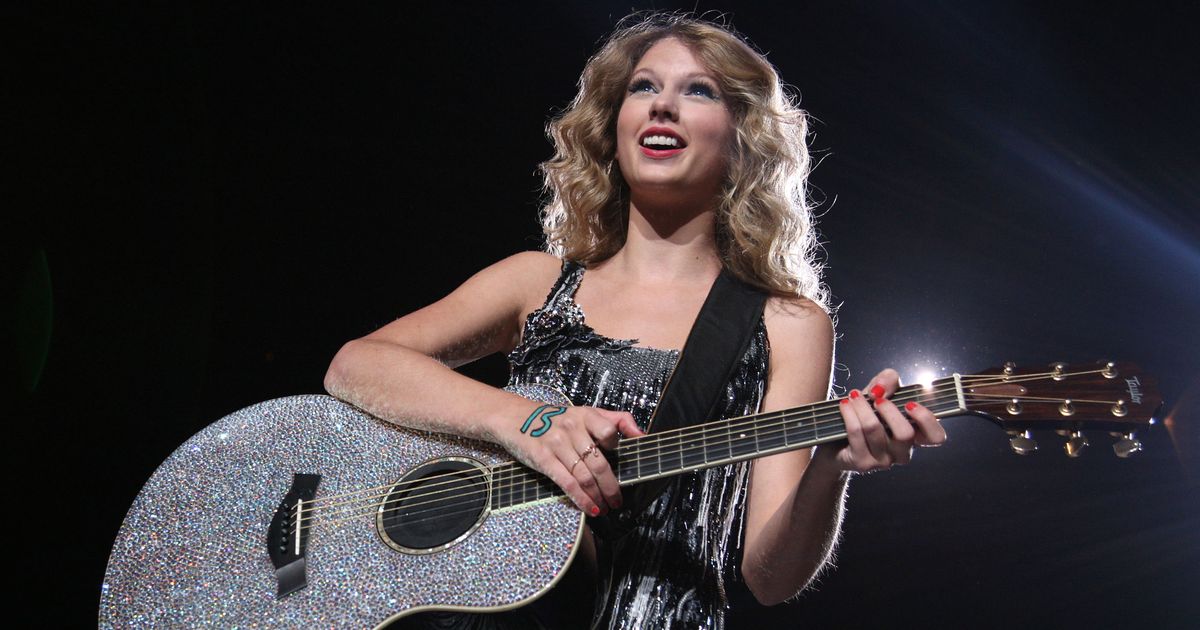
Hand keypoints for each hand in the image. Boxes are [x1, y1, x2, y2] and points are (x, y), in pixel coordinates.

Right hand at [504, 404, 643, 515]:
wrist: (516, 418)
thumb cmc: (556, 419)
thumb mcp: (585, 412)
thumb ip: (615, 419)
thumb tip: (641, 435)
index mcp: (585, 415)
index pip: (608, 431)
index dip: (616, 448)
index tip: (621, 464)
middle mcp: (571, 428)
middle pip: (599, 463)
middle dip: (612, 487)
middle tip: (618, 500)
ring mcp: (556, 444)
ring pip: (584, 476)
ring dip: (598, 496)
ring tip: (606, 507)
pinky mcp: (543, 459)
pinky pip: (567, 483)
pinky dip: (581, 499)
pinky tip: (591, 509)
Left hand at [815, 368, 946, 473]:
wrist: (835, 443)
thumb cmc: (864, 417)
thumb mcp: (878, 395)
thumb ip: (887, 383)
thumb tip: (884, 384)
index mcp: (914, 437)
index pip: (936, 437)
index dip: (927, 420)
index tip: (909, 404)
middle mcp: (902, 452)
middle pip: (905, 434)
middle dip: (889, 410)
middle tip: (877, 398)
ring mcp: (883, 461)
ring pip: (875, 429)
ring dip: (862, 406)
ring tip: (854, 396)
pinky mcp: (863, 463)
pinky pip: (856, 433)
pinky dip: (849, 414)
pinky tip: (845, 405)